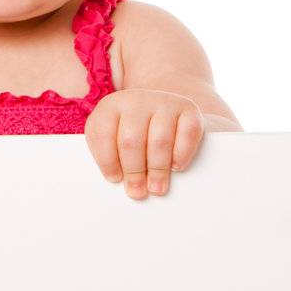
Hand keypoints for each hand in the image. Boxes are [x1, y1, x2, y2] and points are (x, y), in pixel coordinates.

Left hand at [83, 89, 204, 199]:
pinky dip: (181, 154)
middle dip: (134, 171)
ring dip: (157, 169)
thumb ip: (111, 155)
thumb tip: (118, 182)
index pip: (102, 133)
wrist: (166, 110)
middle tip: (137, 191)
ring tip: (156, 187)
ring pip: (159, 140)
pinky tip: (176, 166)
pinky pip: (187, 134)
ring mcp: (164, 101)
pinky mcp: (189, 108)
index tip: (114, 179)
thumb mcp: (115, 136)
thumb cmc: (137, 132)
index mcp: (110, 106)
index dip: (107, 160)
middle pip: (131, 140)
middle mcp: (136, 99)